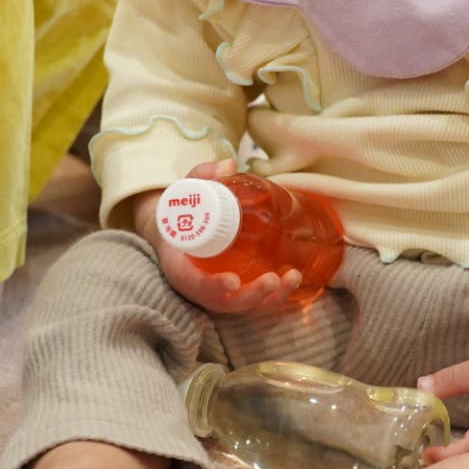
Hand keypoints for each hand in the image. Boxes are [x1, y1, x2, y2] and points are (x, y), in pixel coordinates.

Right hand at [132, 161, 303, 314]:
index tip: (232, 281)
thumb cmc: (180, 212)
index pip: (194, 284)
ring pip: (243, 304)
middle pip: (225, 302)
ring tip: (293, 277)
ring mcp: (216, 291)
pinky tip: (294, 278)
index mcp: (179, 266)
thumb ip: (202, 175)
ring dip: (270, 298)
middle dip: (251, 295)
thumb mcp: (185, 191)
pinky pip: (253, 300)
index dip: (212, 287)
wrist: (174, 228)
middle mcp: (198, 286)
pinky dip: (274, 295)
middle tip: (273, 280)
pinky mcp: (232, 290)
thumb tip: (229, 164)